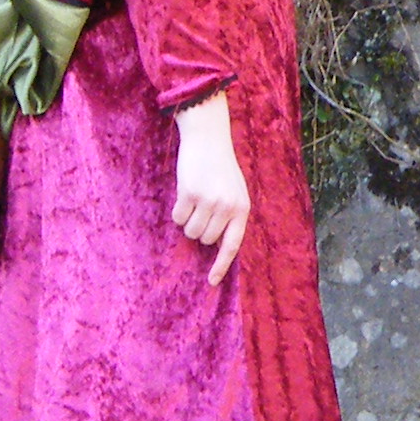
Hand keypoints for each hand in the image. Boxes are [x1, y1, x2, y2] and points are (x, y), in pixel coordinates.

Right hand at [171, 93, 250, 286]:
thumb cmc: (220, 167)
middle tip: (201, 207)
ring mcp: (209, 201)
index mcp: (242, 208)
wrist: (208, 138)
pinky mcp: (190, 194)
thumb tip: (216, 246)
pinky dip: (177, 210)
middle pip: (205, 239)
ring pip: (190, 231)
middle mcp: (228, 207)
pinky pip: (177, 218)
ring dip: (187, 219)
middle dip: (199, 228)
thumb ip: (230, 217)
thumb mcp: (234, 191)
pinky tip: (185, 192)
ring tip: (194, 198)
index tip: (211, 282)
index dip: (221, 265)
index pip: (232, 245)